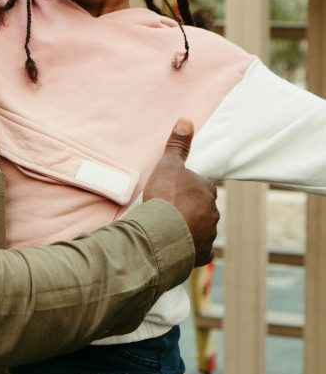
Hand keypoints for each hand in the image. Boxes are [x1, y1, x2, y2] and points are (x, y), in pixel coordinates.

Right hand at [143, 118, 218, 266]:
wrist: (162, 232)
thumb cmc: (165, 196)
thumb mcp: (168, 165)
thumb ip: (178, 145)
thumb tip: (186, 120)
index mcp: (206, 189)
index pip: (201, 186)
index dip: (188, 188)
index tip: (174, 192)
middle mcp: (212, 211)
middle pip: (203, 207)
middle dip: (191, 208)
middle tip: (171, 210)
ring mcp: (209, 233)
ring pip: (202, 228)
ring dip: (191, 227)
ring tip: (170, 228)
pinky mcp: (203, 252)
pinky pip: (200, 249)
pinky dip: (193, 248)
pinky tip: (180, 246)